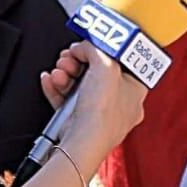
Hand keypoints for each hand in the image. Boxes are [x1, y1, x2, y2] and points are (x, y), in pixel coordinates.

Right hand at [41, 42, 147, 168]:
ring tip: (60, 71)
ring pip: (80, 85)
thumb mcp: (104, 64)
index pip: (122, 62)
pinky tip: (51, 79)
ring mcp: (100, 114)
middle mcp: (121, 103)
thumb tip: (85, 46)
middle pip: (98, 72)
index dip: (105, 51)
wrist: (83, 141)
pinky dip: (57, 88)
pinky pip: (67, 99)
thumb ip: (95, 48)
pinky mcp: (80, 121)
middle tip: (70, 56)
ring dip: (66, 73)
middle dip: (79, 61)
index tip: (92, 45)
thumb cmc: (103, 111)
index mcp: (136, 90)